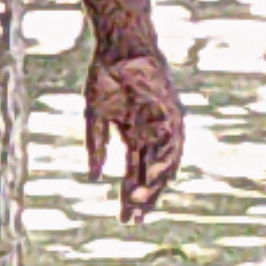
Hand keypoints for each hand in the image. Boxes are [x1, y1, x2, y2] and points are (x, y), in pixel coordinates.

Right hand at [85, 51, 181, 220]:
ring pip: (164, 162)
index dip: (131, 196)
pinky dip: (163, 158)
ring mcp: (164, 124)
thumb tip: (93, 177)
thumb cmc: (106, 76)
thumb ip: (96, 145)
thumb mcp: (95, 115)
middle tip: (132, 220)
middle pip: (151, 174)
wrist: (119, 45)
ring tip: (139, 201)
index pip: (135, 173)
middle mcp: (153, 135)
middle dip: (142, 197)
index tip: (124, 218)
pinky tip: (153, 174)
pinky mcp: (172, 112)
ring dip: (153, 182)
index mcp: (135, 136)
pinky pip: (172, 141)